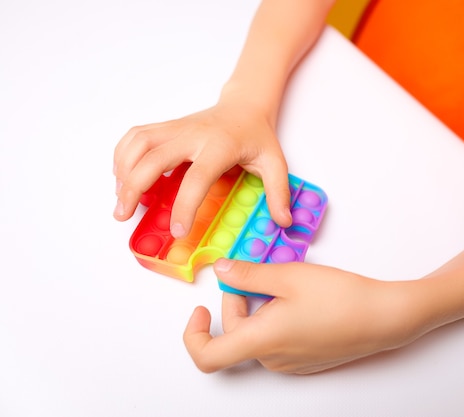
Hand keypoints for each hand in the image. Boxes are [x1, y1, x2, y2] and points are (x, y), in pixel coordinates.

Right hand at [113, 97, 291, 237]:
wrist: (245, 105)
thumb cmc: (257, 136)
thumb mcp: (275, 162)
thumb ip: (278, 192)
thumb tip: (284, 222)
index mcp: (220, 146)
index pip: (197, 177)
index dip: (184, 205)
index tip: (176, 231)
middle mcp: (192, 134)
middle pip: (154, 158)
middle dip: (134, 187)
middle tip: (123, 215)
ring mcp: (176, 128)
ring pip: (138, 143)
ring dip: (123, 170)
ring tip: (121, 199)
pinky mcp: (166, 127)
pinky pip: (135, 137)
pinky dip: (123, 156)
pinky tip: (123, 177)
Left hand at [183, 259, 432, 373]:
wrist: (384, 318)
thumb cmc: (341, 298)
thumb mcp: (288, 275)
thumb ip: (248, 274)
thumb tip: (222, 271)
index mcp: (261, 341)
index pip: (207, 355)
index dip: (193, 332)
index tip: (200, 307)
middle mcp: (272, 359)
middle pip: (234, 333)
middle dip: (236, 300)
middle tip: (255, 271)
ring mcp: (290, 363)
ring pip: (256, 334)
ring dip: (258, 307)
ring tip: (282, 281)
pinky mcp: (306, 359)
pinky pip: (277, 340)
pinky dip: (274, 317)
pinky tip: (296, 297)